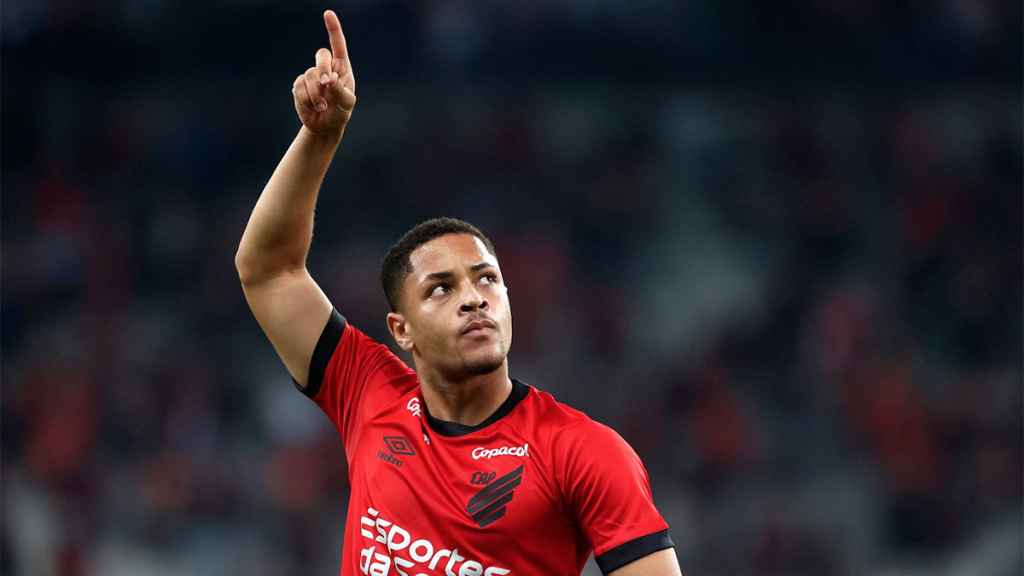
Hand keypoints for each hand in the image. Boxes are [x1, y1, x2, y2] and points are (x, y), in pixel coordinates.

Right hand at [292, 10, 355, 136]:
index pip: (338, 45)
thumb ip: (340, 91)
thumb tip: (329, 79)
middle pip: (321, 55)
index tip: (328, 13)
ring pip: (309, 75)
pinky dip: (306, 99)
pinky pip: (299, 87)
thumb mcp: (346, 104)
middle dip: (323, 69)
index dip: (333, 29)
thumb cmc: (340, 112)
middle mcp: (326, 68)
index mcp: (342, 68)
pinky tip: (313, 107)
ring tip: (323, 106)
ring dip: (316, 93)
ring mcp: (311, 76)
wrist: (325, 126)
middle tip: (327, 84)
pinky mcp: (299, 86)